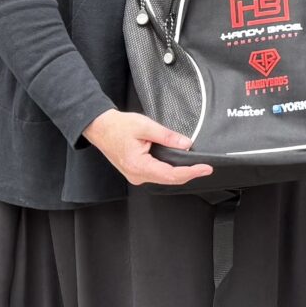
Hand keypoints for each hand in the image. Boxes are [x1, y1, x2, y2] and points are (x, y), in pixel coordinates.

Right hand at [85, 109, 210, 188]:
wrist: (100, 128)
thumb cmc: (117, 127)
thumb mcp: (145, 127)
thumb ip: (167, 136)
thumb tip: (186, 143)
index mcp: (138, 165)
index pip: (170, 174)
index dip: (190, 172)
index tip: (205, 169)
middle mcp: (136, 175)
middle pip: (169, 179)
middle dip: (189, 174)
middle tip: (205, 168)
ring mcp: (136, 175)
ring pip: (163, 179)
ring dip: (180, 174)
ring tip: (196, 167)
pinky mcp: (136, 172)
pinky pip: (157, 175)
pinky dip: (170, 171)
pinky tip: (179, 166)